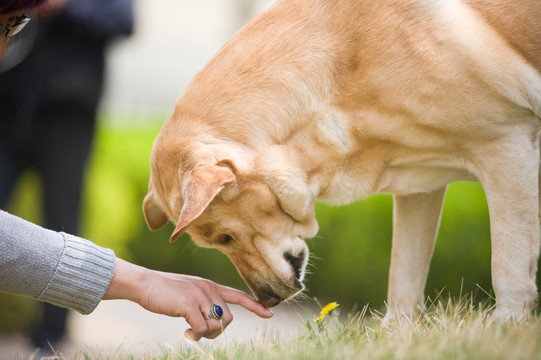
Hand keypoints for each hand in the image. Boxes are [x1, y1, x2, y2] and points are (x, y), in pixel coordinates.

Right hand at [103, 259, 272, 339]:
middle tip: (200, 332)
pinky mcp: (189, 305)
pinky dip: (196, 335)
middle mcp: (209, 289)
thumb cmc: (165, 292)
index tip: (269, 314)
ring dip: (206, 334)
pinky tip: (186, 332)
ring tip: (191, 330)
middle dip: (218, 330)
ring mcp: (200, 296)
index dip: (255, 305)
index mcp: (210, 285)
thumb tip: (216, 322)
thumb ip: (204, 303)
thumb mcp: (189, 294)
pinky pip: (203, 329)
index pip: (238, 296)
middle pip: (229, 318)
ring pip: (217, 325)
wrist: (145, 284)